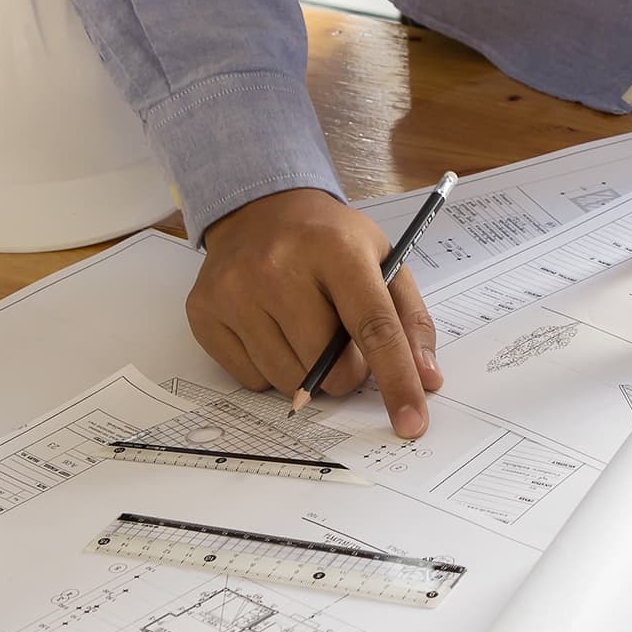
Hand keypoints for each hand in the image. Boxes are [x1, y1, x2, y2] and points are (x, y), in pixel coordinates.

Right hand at [188, 188, 442, 436]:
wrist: (260, 209)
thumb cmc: (330, 242)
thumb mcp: (383, 260)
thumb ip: (410, 320)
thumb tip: (426, 379)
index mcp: (336, 250)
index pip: (374, 327)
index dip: (397, 380)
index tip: (412, 422)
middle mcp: (279, 268)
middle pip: (329, 367)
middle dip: (348, 371)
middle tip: (342, 342)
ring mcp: (236, 291)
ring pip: (290, 381)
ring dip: (309, 373)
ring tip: (305, 330)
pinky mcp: (205, 312)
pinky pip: (252, 379)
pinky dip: (272, 369)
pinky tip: (272, 330)